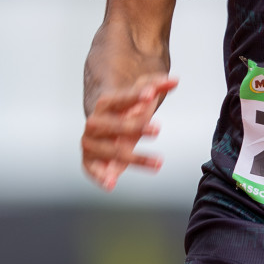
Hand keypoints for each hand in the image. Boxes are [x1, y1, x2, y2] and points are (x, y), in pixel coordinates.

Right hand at [81, 75, 178, 190]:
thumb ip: (157, 85)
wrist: (105, 129)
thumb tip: (174, 80)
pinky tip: (111, 183)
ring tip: (159, 162)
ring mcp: (90, 143)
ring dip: (136, 157)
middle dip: (136, 127)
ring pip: (113, 151)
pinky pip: (92, 170)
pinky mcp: (89, 162)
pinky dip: (100, 177)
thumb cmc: (125, 111)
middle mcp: (94, 123)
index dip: (134, 97)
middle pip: (116, 126)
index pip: (120, 99)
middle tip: (158, 128)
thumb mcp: (141, 96)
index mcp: (105, 103)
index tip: (149, 95)